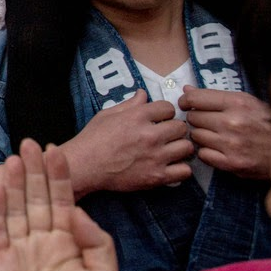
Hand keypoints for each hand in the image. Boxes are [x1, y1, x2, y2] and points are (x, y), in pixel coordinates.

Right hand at [0, 139, 118, 270]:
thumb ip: (96, 239)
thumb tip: (76, 211)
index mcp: (70, 244)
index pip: (63, 201)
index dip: (60, 176)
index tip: (57, 150)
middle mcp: (44, 244)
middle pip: (38, 199)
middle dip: (36, 170)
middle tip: (31, 142)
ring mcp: (21, 253)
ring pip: (17, 209)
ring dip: (16, 183)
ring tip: (16, 156)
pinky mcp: (0, 266)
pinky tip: (0, 186)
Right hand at [62, 90, 192, 195]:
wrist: (84, 166)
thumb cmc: (92, 139)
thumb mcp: (107, 115)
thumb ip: (129, 104)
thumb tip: (143, 94)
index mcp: (137, 117)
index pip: (169, 107)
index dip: (165, 112)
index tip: (160, 118)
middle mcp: (150, 135)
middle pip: (181, 127)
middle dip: (175, 129)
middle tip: (167, 135)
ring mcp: (155, 157)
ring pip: (187, 147)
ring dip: (180, 148)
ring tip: (171, 150)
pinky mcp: (156, 176)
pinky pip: (185, 171)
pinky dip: (181, 169)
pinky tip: (171, 166)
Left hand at [180, 87, 270, 178]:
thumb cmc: (267, 122)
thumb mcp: (246, 101)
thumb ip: (216, 96)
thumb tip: (186, 90)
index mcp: (237, 103)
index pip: (195, 99)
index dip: (186, 101)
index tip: (186, 104)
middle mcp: (232, 123)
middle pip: (193, 118)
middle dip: (197, 119)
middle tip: (207, 121)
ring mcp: (231, 144)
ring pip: (196, 136)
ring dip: (201, 135)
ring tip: (215, 135)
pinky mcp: (232, 163)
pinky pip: (203, 155)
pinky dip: (207, 152)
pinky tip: (217, 148)